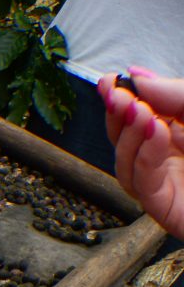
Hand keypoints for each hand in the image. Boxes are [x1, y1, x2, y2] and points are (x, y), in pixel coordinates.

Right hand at [98, 69, 183, 236]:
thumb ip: (181, 95)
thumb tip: (138, 77)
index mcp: (182, 132)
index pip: (141, 116)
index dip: (122, 98)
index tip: (110, 80)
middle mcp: (171, 158)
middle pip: (125, 140)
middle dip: (116, 116)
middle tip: (114, 93)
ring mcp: (168, 185)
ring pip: (125, 164)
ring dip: (127, 136)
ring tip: (137, 110)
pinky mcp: (167, 209)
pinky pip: (142, 185)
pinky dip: (143, 158)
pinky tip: (155, 133)